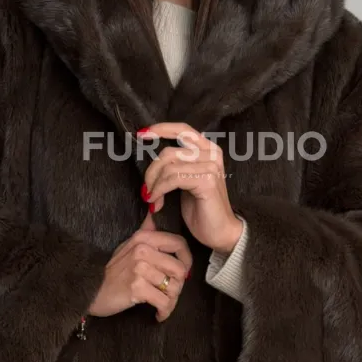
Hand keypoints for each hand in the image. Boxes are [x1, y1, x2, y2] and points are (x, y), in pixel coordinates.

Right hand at [88, 213, 192, 321]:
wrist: (91, 291)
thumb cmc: (113, 272)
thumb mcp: (128, 246)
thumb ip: (146, 232)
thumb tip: (154, 212)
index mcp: (144, 238)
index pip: (179, 244)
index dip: (187, 260)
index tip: (183, 272)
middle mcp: (142, 250)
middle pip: (180, 269)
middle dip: (179, 286)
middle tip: (169, 293)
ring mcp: (139, 269)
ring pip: (174, 287)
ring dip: (171, 301)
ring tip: (162, 303)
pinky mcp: (137, 288)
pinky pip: (164, 302)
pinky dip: (164, 311)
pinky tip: (158, 314)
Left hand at [140, 123, 243, 254]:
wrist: (220, 232)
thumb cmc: (202, 209)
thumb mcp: (186, 182)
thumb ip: (176, 167)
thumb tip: (153, 161)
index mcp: (208, 150)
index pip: (183, 130)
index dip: (161, 129)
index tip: (142, 134)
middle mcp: (211, 154)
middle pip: (168, 152)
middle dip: (151, 172)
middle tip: (147, 191)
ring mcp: (211, 166)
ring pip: (168, 166)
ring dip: (154, 185)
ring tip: (153, 199)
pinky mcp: (207, 180)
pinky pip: (172, 179)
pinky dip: (159, 190)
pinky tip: (157, 203)